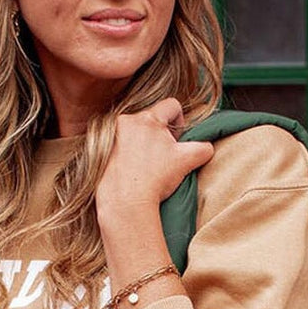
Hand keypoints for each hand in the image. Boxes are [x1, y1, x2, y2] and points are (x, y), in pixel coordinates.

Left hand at [96, 98, 213, 218]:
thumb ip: (202, 148)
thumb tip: (207, 147)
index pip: (171, 106)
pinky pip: (118, 144)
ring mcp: (110, 135)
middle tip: (162, 158)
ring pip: (134, 132)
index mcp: (148, 119)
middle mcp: (126, 121)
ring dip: (142, 144)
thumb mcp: (187, 161)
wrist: (126, 202)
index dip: (180, 122)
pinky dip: (126, 154)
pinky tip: (132, 171)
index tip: (176, 141)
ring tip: (145, 167)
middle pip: (151, 120)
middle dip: (160, 135)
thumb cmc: (156, 180)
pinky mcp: (100, 150)